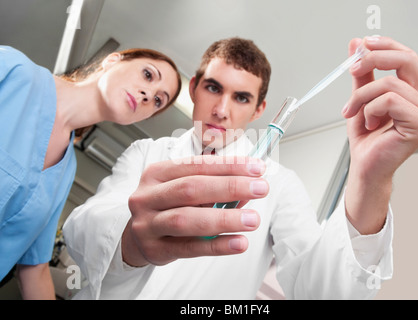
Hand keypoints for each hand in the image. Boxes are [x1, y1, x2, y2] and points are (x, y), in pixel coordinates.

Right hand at [122, 156, 268, 266]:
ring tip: (252, 220)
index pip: (195, 164)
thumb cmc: (167, 208)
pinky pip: (189, 248)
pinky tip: (238, 242)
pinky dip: (216, 245)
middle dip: (229, 187)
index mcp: (157, 174)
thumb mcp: (184, 190)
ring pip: (186, 219)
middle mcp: (148, 196)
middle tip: (260, 188)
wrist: (137, 237)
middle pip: (191, 188)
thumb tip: (249, 186)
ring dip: (224, 218)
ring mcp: (147, 224)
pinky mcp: (155, 250)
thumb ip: (214, 187)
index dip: (228, 165)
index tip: (256, 168)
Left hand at [342, 36, 417, 233]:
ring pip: (390, 84)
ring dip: (362, 96)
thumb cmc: (367, 139)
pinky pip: (390, 100)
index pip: (407, 57)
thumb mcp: (361, 99)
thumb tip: (357, 44)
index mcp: (417, 92)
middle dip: (374, 59)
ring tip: (352, 112)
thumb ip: (362, 73)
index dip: (385, 46)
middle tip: (353, 68)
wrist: (365, 168)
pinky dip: (370, 109)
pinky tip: (368, 124)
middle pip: (407, 60)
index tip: (362, 45)